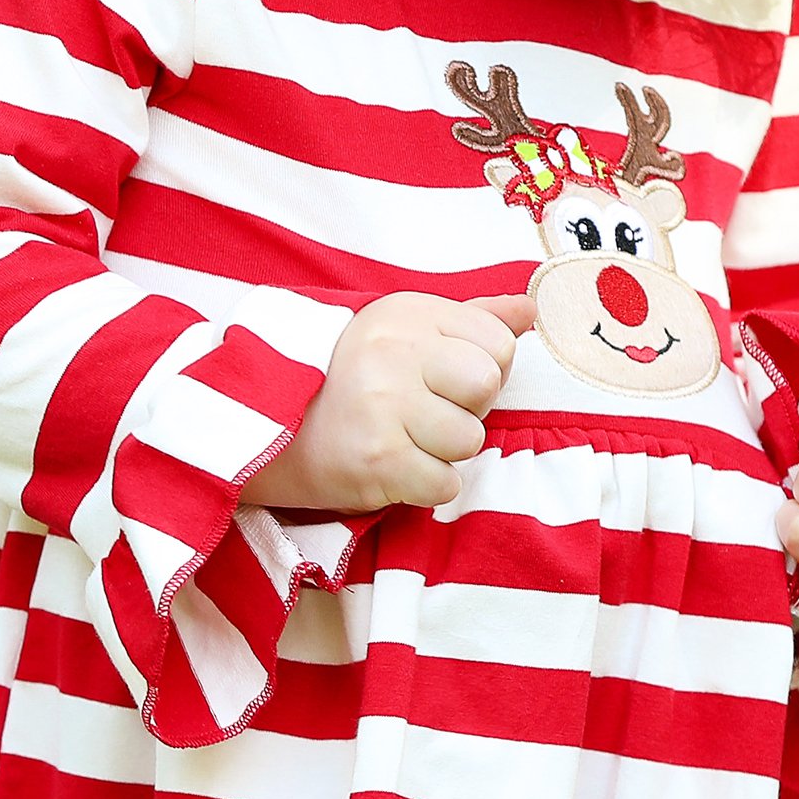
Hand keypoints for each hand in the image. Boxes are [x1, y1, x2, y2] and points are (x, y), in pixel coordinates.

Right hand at [240, 292, 533, 512]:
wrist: (267, 428)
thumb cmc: (349, 379)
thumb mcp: (404, 330)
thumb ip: (473, 319)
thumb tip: (531, 311)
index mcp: (408, 314)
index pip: (498, 344)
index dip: (480, 370)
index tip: (440, 379)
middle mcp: (395, 352)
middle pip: (487, 387)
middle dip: (466, 410)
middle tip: (423, 414)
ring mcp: (385, 405)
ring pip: (469, 441)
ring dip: (443, 453)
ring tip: (402, 440)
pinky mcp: (377, 459)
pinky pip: (445, 484)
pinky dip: (425, 486)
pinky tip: (392, 467)